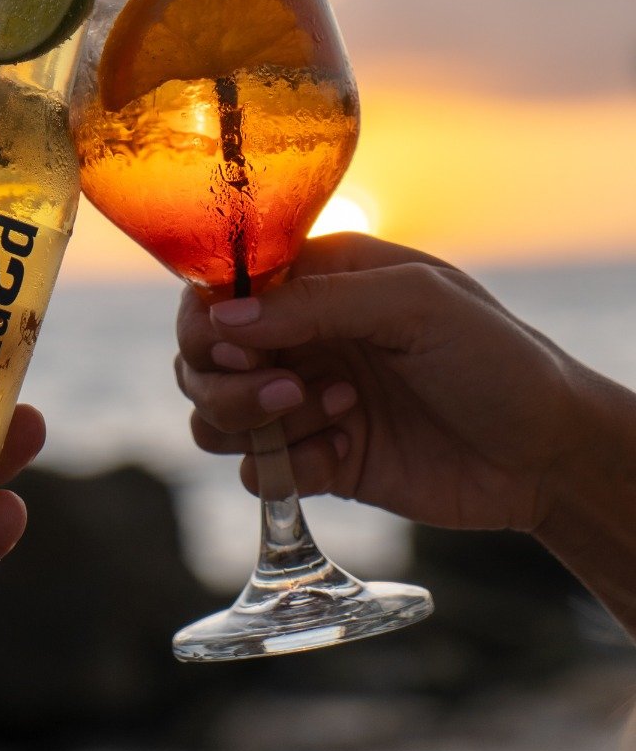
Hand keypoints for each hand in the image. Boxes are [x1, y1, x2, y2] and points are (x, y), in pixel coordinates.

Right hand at [176, 233, 590, 534]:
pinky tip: (346, 451)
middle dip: (224, 379)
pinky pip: (257, 470)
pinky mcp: (317, 461)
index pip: (222, 287)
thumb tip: (224, 315)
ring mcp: (302, 400)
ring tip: (332, 411)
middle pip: (201, 355)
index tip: (234, 344)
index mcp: (319, 280)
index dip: (210, 317)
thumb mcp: (417, 306)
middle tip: (287, 388)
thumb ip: (317, 303)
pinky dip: (287, 467)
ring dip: (253, 420)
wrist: (549, 456)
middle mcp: (300, 337)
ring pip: (214, 415)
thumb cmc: (496, 359)